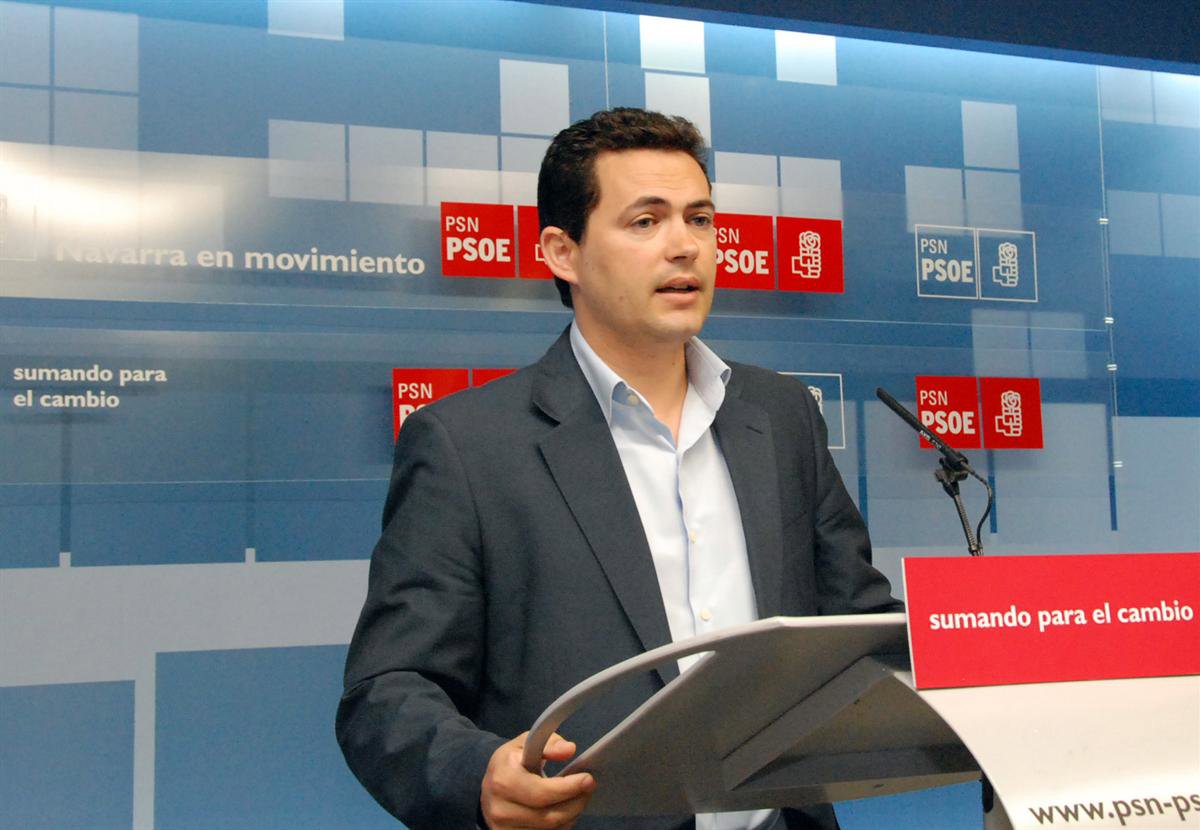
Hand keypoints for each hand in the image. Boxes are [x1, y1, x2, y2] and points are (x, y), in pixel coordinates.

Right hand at [481, 731, 595, 828]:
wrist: (489, 786)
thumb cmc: (511, 762)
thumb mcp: (525, 743)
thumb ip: (548, 743)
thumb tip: (568, 750)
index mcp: (503, 779)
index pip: (541, 792)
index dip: (568, 788)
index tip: (587, 779)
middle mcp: (500, 808)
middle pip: (548, 816)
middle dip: (575, 803)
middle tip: (589, 788)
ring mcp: (503, 827)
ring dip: (570, 816)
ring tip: (580, 798)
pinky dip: (560, 826)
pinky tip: (566, 812)